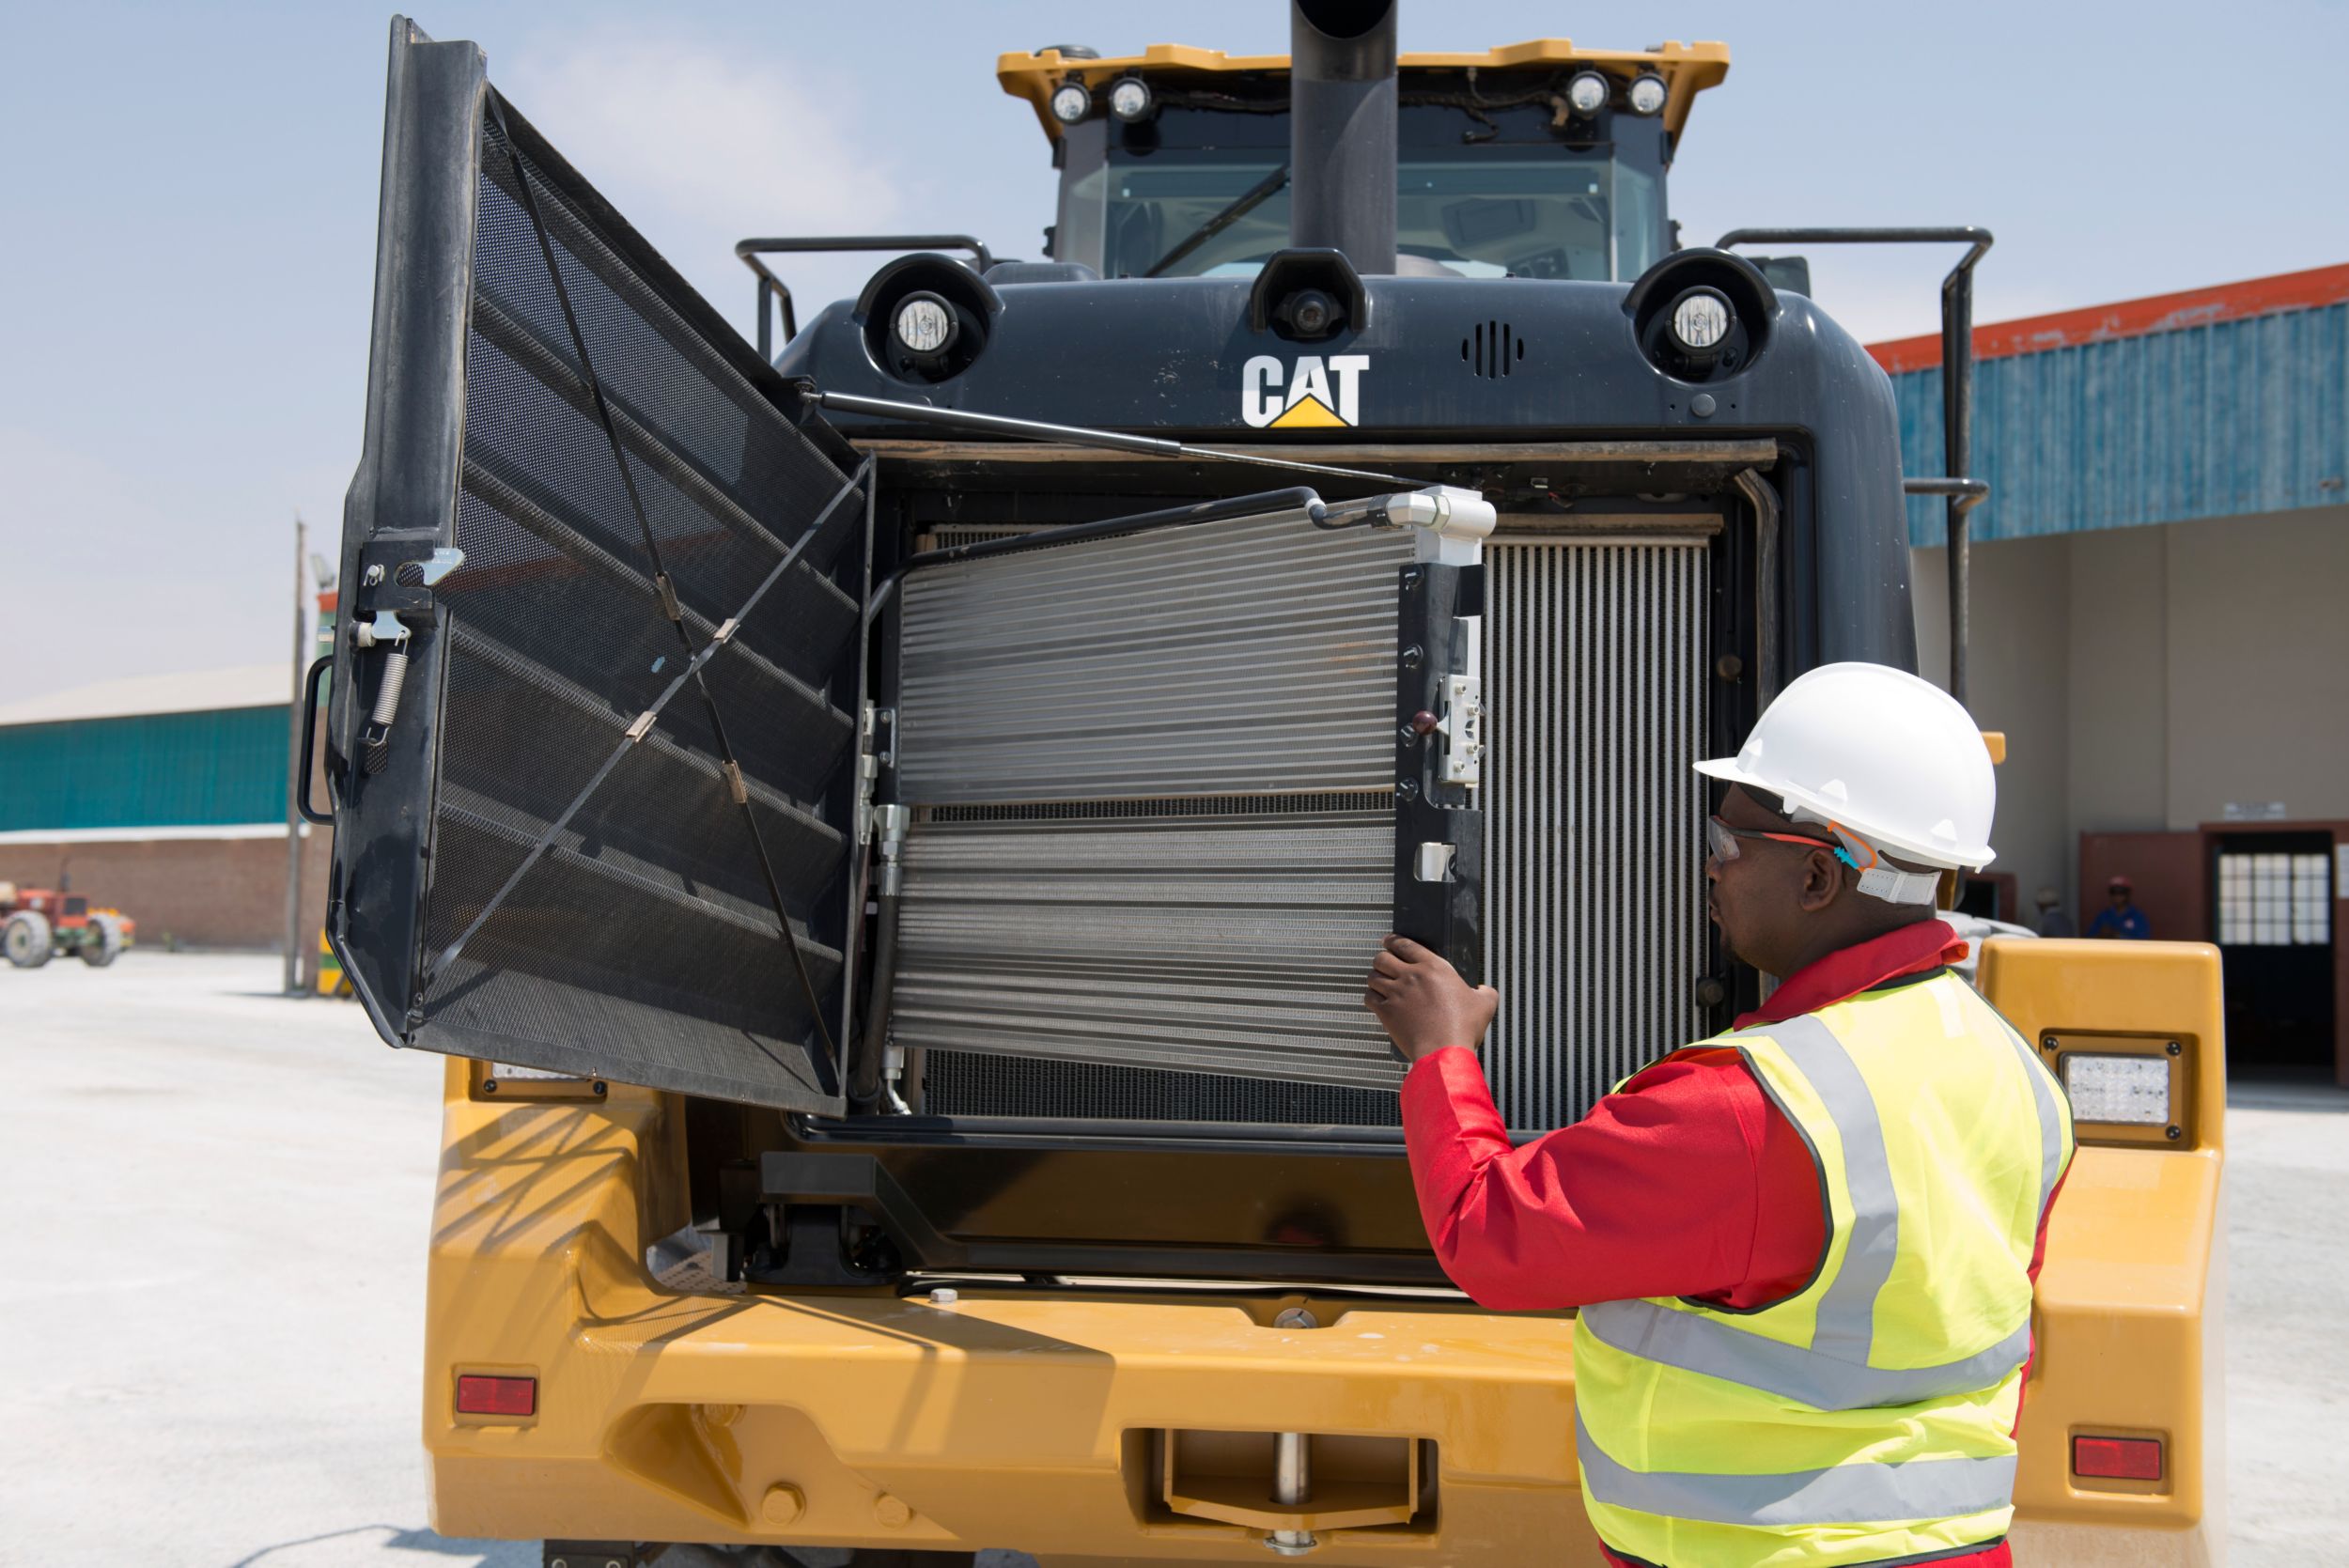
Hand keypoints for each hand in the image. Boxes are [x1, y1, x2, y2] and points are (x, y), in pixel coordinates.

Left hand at [1363, 935, 1498, 1062]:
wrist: (1444, 1051)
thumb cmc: (1463, 1027)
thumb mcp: (1485, 1004)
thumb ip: (1485, 992)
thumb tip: (1484, 989)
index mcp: (1434, 967)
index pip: (1405, 944)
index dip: (1393, 940)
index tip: (1389, 941)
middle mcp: (1411, 976)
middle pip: (1382, 957)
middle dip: (1381, 959)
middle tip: (1384, 963)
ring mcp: (1396, 993)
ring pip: (1372, 976)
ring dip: (1375, 978)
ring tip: (1379, 981)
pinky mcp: (1387, 1012)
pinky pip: (1369, 997)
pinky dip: (1371, 997)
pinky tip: (1377, 1000)